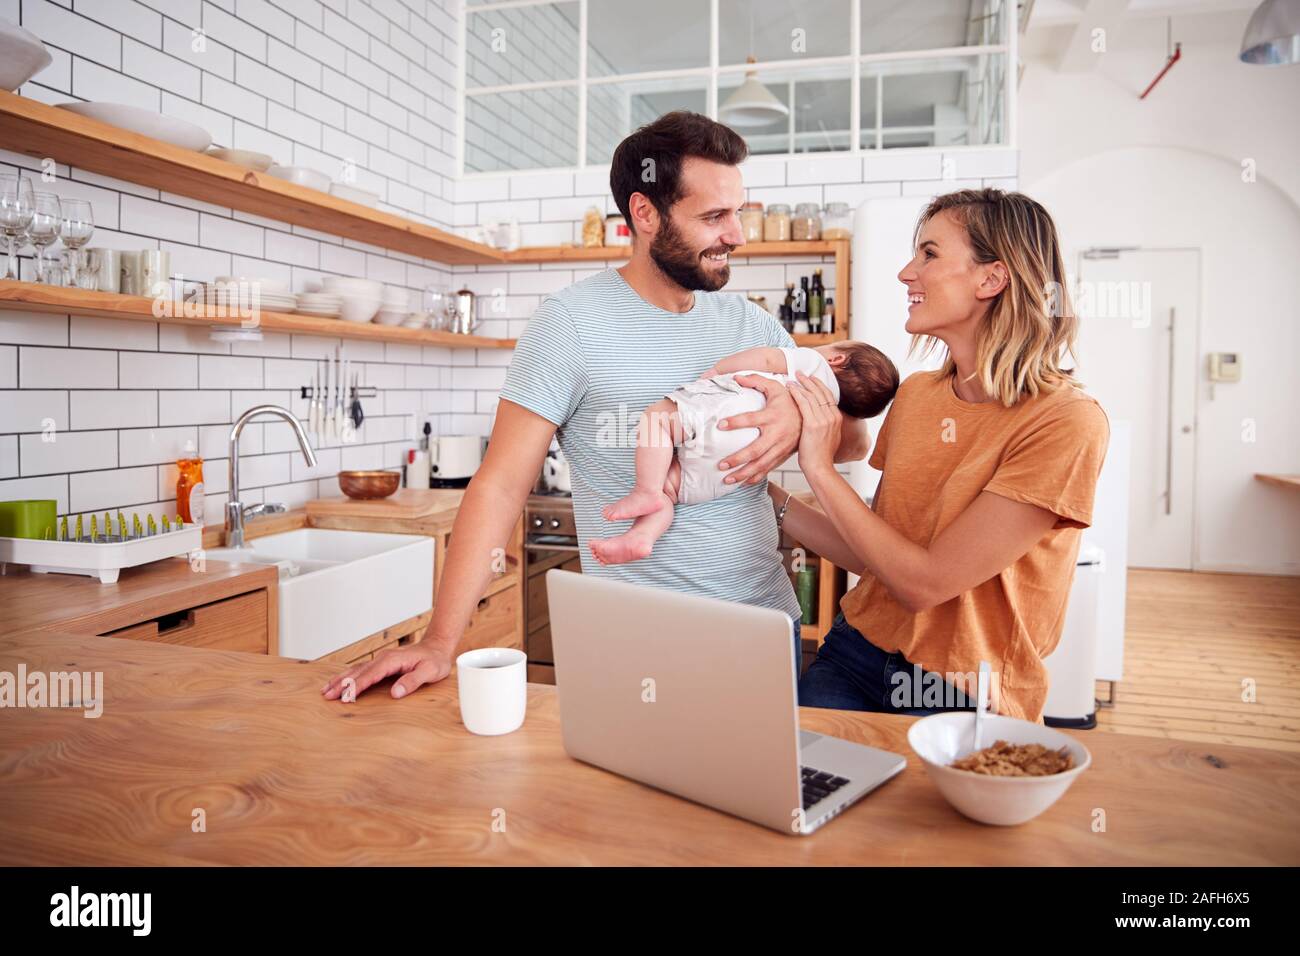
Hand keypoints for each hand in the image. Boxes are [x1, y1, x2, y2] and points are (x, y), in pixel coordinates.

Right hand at [321, 641, 453, 701]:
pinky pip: (361, 670)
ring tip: (325, 690)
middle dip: (341, 684)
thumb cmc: (435, 660)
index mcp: (392, 661)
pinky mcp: (382, 664)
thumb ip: (413, 681)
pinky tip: (340, 682)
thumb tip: (395, 693)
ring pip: (356, 670)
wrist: (438, 647)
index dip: (356, 686)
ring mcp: (381, 660)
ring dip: (340, 680)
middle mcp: (383, 658)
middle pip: (358, 672)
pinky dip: (348, 676)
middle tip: (326, 696)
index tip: (344, 697)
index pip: (370, 675)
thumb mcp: (430, 671)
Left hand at [716, 374, 801, 484]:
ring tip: (727, 480)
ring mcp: (780, 447)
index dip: (736, 422)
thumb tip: (736, 377)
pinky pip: (768, 469)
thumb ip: (756, 380)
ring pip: (760, 464)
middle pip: (755, 450)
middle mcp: (776, 434)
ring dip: (744, 474)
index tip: (720, 425)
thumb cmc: (790, 402)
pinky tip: (744, 483)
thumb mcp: (775, 388)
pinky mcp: (782, 455)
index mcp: (772, 416)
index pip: (751, 419)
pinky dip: (756, 477)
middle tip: (721, 465)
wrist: (813, 417)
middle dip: (737, 459)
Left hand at [787, 372, 840, 474]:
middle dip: (810, 380)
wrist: (820, 467)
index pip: (828, 396)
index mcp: (837, 418)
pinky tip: (790, 388)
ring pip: (811, 395)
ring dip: (801, 384)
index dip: (819, 385)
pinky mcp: (813, 424)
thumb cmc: (820, 456)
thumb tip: (819, 421)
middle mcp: (832, 416)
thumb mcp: (828, 437)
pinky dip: (797, 393)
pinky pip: (804, 403)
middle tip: (800, 373)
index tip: (811, 378)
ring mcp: (824, 420)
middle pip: (820, 392)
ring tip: (792, 379)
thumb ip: (825, 426)